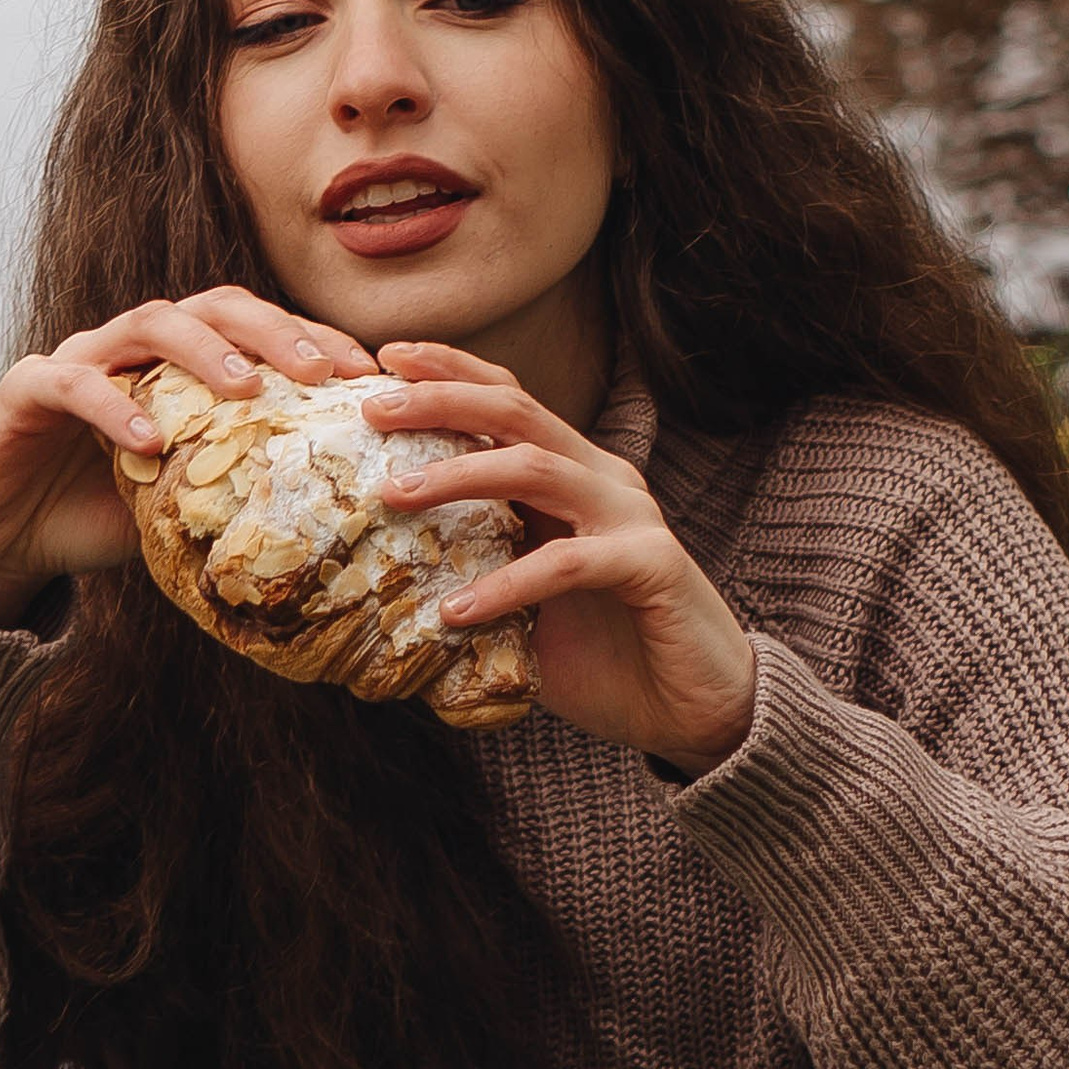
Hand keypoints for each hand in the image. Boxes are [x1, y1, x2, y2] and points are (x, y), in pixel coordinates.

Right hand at [0, 290, 374, 629]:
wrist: (0, 541)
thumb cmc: (97, 517)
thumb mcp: (182, 508)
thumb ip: (237, 495)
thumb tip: (333, 524)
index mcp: (178, 365)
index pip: (256, 329)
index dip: (312, 340)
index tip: (365, 374)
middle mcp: (133, 347)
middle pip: (213, 306)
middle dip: (273, 330)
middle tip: (320, 371)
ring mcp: (80, 358)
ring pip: (149, 322)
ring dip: (204, 350)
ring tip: (247, 390)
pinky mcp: (27, 387)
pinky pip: (74, 383)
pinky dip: (114, 406)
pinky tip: (148, 441)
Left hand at [368, 343, 757, 775]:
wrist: (694, 709)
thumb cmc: (606, 657)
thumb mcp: (524, 605)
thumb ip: (474, 575)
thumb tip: (377, 580)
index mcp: (573, 475)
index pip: (510, 400)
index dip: (451, 371)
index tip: (384, 359)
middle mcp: (603, 480)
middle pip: (518, 411)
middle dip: (442, 399)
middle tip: (374, 408)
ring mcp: (630, 516)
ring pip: (536, 468)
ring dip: (459, 475)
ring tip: (393, 495)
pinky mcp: (650, 564)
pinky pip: (565, 564)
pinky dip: (505, 585)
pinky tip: (455, 612)